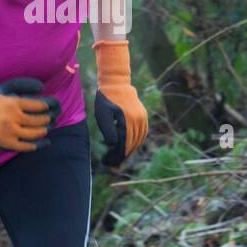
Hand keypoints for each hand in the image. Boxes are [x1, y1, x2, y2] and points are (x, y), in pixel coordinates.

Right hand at [0, 78, 55, 151]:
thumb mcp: (7, 86)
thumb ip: (24, 84)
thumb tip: (42, 87)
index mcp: (13, 103)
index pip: (38, 106)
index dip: (46, 106)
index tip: (48, 106)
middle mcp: (11, 118)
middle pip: (37, 120)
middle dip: (47, 119)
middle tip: (50, 118)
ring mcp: (8, 132)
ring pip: (33, 134)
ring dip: (43, 131)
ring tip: (46, 128)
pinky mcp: (5, 142)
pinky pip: (24, 146)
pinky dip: (36, 145)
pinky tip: (42, 142)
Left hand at [93, 40, 148, 166]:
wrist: (116, 83)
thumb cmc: (106, 99)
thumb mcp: (103, 115)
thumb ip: (108, 130)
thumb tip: (114, 144)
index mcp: (128, 120)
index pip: (124, 144)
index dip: (117, 156)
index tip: (109, 162)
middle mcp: (138, 120)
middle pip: (132, 144)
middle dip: (122, 155)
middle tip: (112, 163)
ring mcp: (142, 117)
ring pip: (139, 140)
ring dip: (131, 149)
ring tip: (120, 156)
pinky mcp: (143, 115)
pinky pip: (143, 132)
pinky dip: (137, 141)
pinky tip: (130, 145)